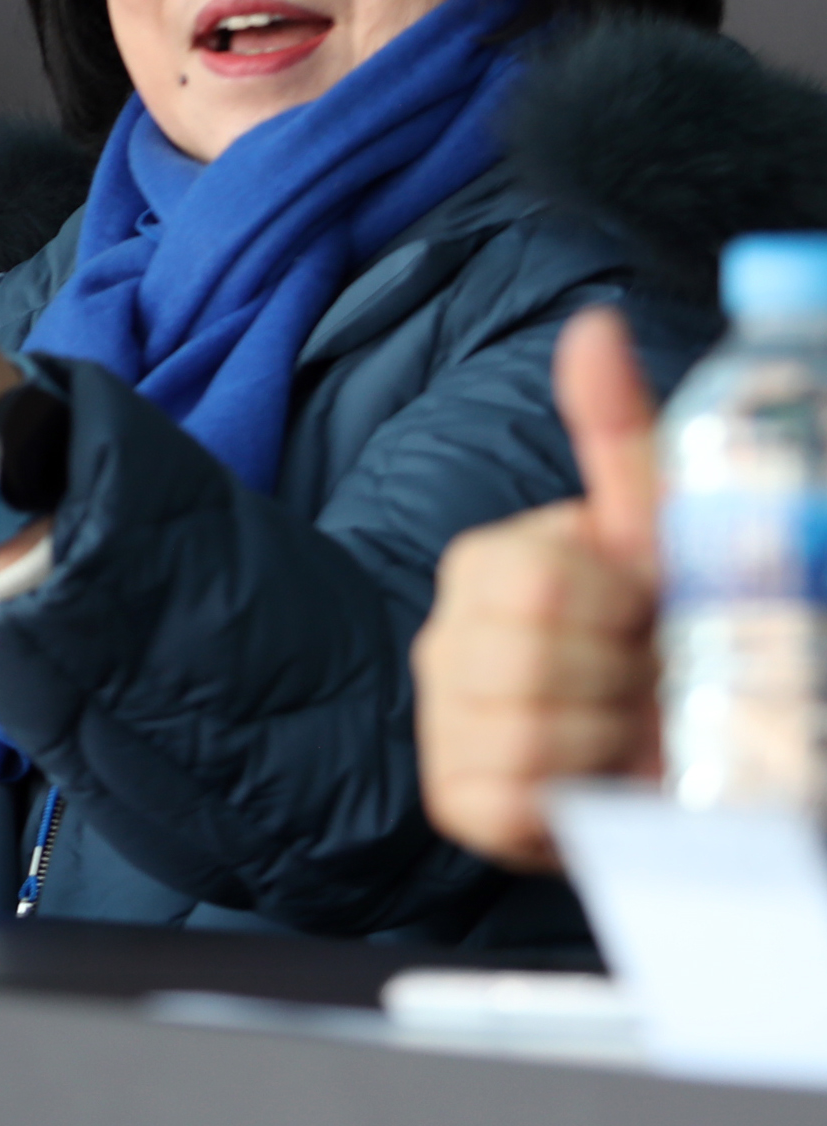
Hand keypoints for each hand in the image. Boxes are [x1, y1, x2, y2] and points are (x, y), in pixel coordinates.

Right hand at [413, 307, 661, 871]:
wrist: (683, 752)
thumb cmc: (668, 635)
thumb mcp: (656, 536)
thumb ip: (620, 432)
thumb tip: (595, 323)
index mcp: (486, 566)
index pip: (538, 582)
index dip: (619, 607)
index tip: (645, 616)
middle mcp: (446, 640)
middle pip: (529, 652)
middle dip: (616, 672)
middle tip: (643, 678)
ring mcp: (444, 724)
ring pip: (527, 727)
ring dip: (608, 737)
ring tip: (627, 731)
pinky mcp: (457, 802)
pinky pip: (517, 795)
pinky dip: (579, 794)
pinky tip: (594, 777)